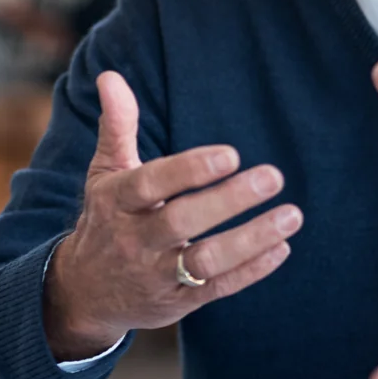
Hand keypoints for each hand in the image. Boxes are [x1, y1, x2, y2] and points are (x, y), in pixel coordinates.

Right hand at [44, 71, 302, 359]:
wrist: (84, 293)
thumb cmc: (105, 219)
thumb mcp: (105, 174)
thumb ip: (117, 126)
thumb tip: (110, 76)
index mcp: (116, 202)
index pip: (150, 183)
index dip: (189, 170)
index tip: (231, 154)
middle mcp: (134, 240)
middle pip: (182, 221)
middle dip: (229, 200)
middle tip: (274, 175)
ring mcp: (157, 275)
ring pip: (205, 261)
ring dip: (251, 239)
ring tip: (292, 215)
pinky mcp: (178, 302)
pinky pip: (218, 288)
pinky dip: (252, 271)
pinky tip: (282, 247)